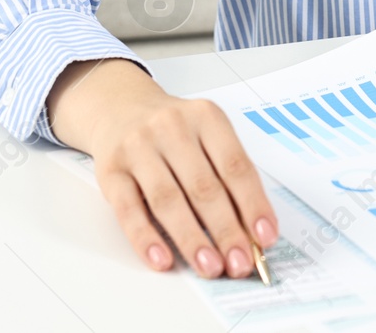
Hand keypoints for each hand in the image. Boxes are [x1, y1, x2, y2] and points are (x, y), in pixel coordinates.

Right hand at [47, 58, 278, 277]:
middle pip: (203, 187)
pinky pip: (129, 210)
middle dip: (226, 231)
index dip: (253, 205)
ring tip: (209, 267)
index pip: (235, 166)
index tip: (265, 237)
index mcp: (206, 117)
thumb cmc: (173, 130)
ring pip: (168, 200)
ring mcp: (138, 148)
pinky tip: (163, 259)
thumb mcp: (207, 135)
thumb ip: (228, 176)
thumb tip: (251, 231)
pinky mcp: (110, 171)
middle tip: (240, 263)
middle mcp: (171, 128)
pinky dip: (146, 238)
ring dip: (192, 239)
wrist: (120, 108)